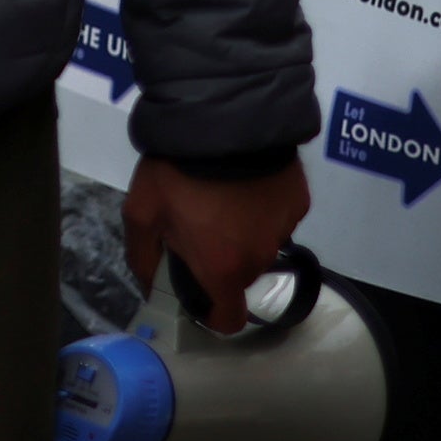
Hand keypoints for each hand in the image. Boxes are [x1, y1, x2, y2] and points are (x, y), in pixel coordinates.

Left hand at [124, 151, 310, 308]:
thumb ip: (142, 258)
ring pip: (260, 244)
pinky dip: (262, 207)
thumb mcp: (141, 213)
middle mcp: (260, 258)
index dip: (213, 313)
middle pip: (241, 276)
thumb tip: (149, 285)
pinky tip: (243, 182)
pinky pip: (277, 216)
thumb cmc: (175, 173)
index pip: (229, 319)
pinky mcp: (298, 202)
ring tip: (219, 197)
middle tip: (197, 225)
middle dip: (220, 259)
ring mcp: (285, 230)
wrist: (220, 122)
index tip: (199, 294)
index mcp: (223, 269)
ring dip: (242, 232)